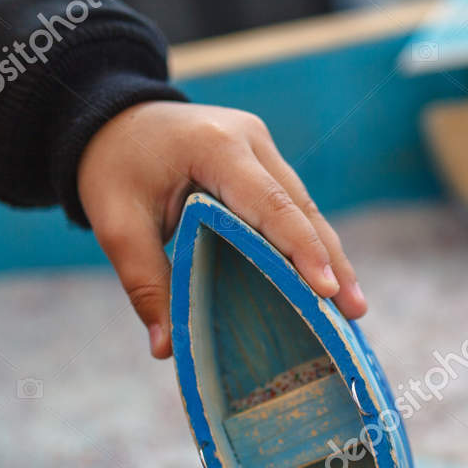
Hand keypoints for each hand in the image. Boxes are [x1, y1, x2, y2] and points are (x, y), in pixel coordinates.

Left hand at [78, 101, 366, 357]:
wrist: (111, 119)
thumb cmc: (113, 168)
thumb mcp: (116, 224)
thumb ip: (144, 282)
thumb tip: (167, 349)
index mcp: (214, 146)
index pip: (269, 203)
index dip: (301, 248)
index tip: (327, 290)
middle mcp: (249, 140)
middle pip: (300, 206)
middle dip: (331, 261)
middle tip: (355, 311)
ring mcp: (261, 147)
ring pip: (305, 206)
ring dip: (328, 255)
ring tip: (352, 307)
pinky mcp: (263, 161)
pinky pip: (293, 205)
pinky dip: (309, 243)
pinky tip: (326, 282)